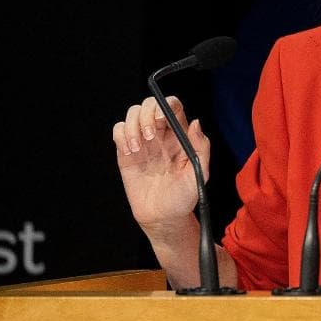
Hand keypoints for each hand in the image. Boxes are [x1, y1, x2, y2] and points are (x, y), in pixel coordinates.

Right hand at [112, 96, 210, 233]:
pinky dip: (121, 136)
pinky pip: (119, 131)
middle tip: (150, 135)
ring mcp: (142, 142)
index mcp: (179, 135)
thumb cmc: (185, 195)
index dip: (165, 105)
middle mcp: (160, 134)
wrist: (164, 216)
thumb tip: (196, 122)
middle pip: (149, 104)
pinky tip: (130, 153)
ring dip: (132, 126)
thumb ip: (201, 147)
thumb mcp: (200, 173)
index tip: (161, 118)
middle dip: (146, 114)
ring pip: (132, 114)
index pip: (172, 106)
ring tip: (138, 148)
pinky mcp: (126, 152)